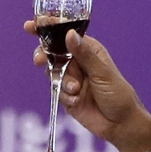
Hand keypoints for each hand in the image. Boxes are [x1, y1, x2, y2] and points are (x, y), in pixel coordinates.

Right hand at [24, 20, 150, 151]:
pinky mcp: (66, 95)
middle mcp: (78, 62)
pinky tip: (77, 101)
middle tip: (40, 61)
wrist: (119, 124)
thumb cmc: (118, 95)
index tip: (31, 26)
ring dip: (62, 81)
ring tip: (75, 90)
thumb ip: (83, 55)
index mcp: (89, 50)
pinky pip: (55, 90)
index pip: (65, 35)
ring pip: (52, 72)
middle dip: (44, 56)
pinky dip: (65, 95)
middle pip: (52, 52)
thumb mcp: (101, 73)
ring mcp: (70, 78)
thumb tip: (69, 34)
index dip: (48, 29)